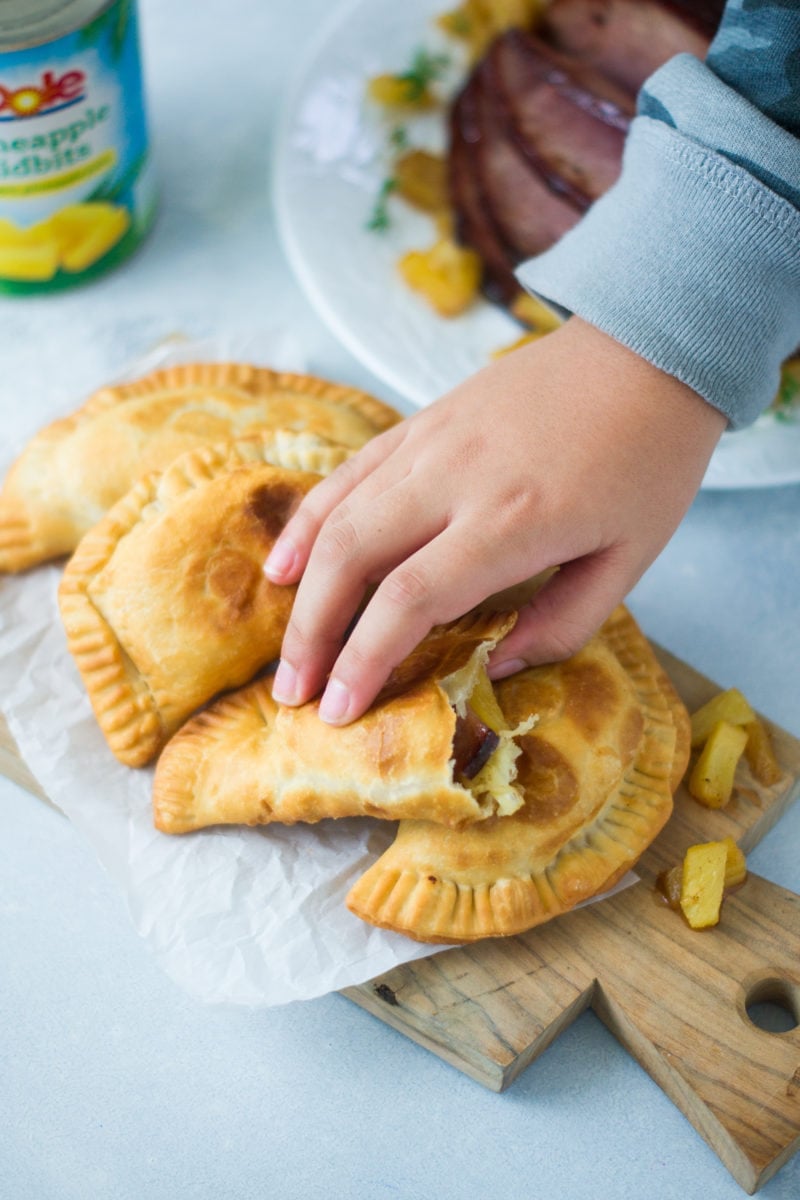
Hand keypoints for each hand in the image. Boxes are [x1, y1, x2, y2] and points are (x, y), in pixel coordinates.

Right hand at [265, 317, 725, 722]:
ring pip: (338, 515)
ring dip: (302, 589)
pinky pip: (349, 473)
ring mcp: (431, 441)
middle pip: (352, 558)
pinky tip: (287, 564)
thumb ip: (562, 624)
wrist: (648, 348)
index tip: (341, 712)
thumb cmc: (650, 461)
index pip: (411, 599)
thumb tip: (495, 667)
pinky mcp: (423, 420)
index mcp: (512, 521)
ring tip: (290, 650)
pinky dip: (310, 521)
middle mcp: (455, 478)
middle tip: (295, 694)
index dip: (365, 660)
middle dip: (313, 634)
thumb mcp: (630, 558)